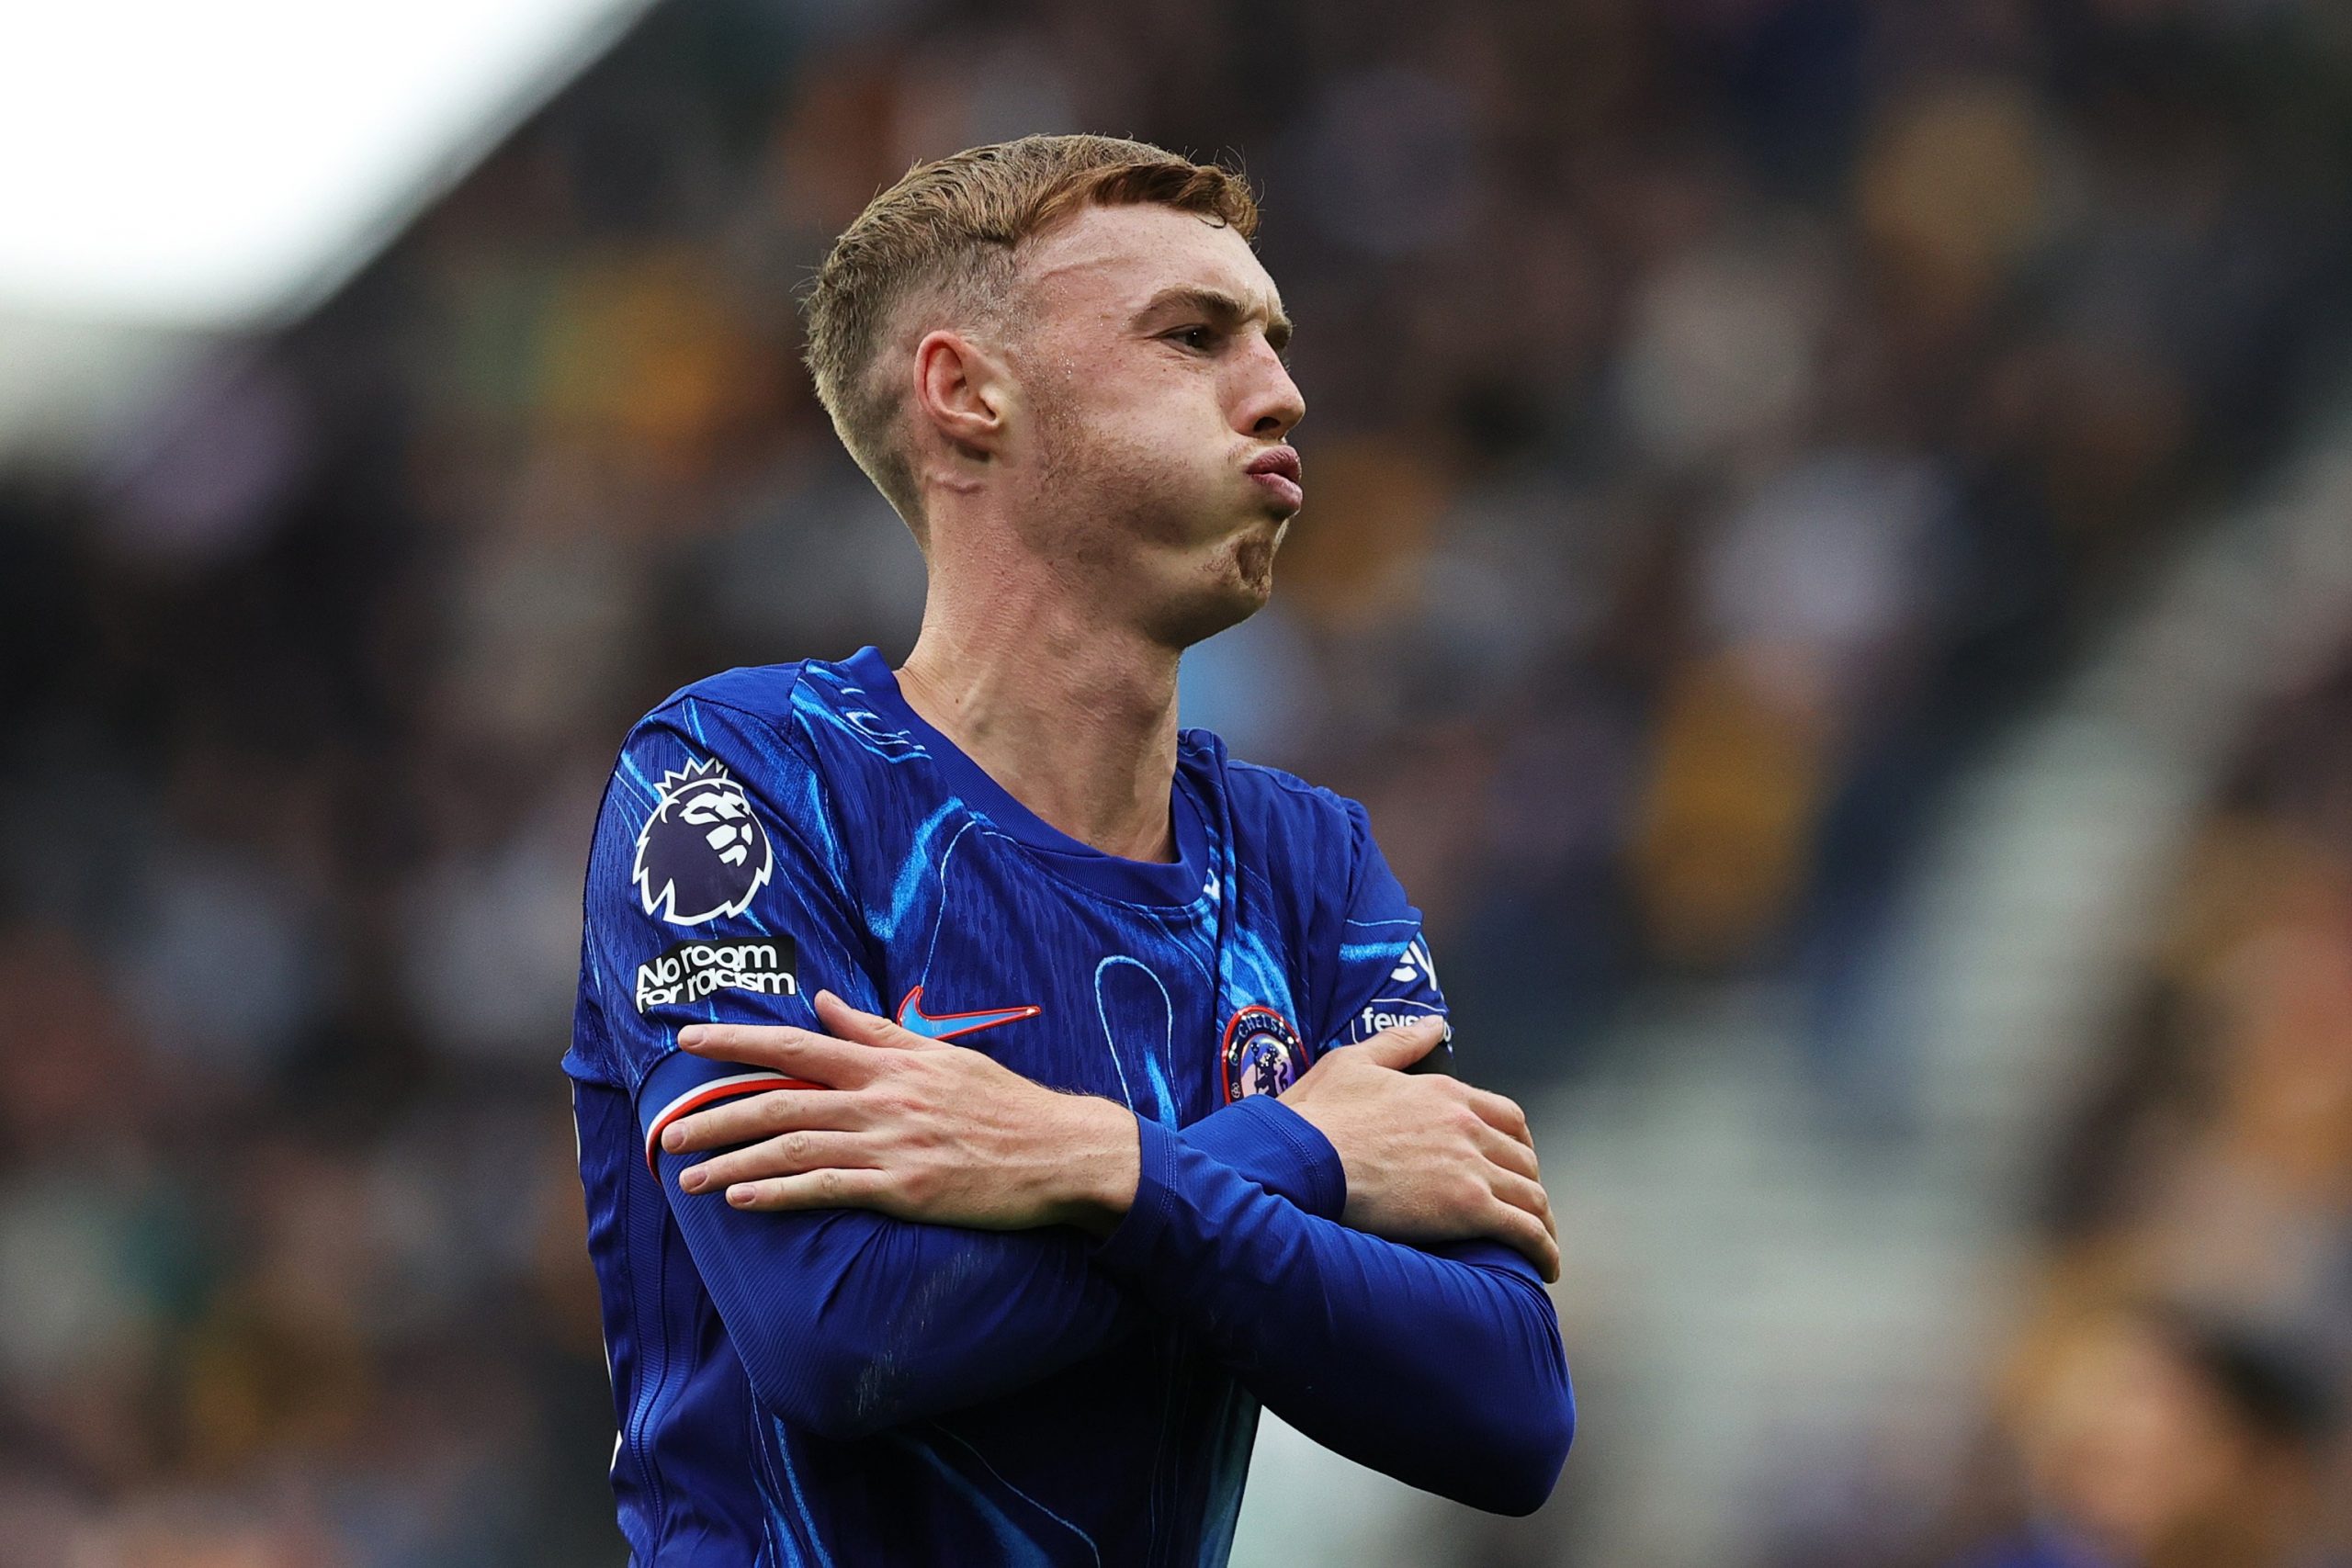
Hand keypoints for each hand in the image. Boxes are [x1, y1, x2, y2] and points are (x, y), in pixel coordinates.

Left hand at [660, 991, 1139, 1233]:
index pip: (797, 1044)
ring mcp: (891, 1144)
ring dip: (733, 1162)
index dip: (738, 1040)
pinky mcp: (903, 1188)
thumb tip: (823, 1003)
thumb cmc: (1002, 1105)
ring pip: (793, 1148)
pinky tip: (742, 1202)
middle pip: (781, 1100)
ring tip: (688, 1176)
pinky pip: (827, 1190)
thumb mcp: (940, 1055)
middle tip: (666, 1131)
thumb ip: (877, 1031)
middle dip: (716, 1113)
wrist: (1059, 1151)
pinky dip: (778, 1195)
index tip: (689, 1039)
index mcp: (888, 1062)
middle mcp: (881, 1098)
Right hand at [1278, 1017, 1559, 1282]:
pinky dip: (1541, 1249)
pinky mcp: (1467, 1207)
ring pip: (1530, 1195)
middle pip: (1523, 1158)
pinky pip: (1523, 1230)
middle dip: (1528, 1184)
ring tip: (1539, 1245)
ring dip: (1540, 1222)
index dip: (1517, 1143)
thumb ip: (1399, 1044)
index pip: (1505, 1116)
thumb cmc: (1317, 1117)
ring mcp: (1470, 1167)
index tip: (1515, 1162)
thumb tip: (1433, 1024)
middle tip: (1521, 1207)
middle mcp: (1467, 1126)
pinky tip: (1544, 1266)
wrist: (1301, 1158)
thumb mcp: (1353, 1062)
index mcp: (1444, 1093)